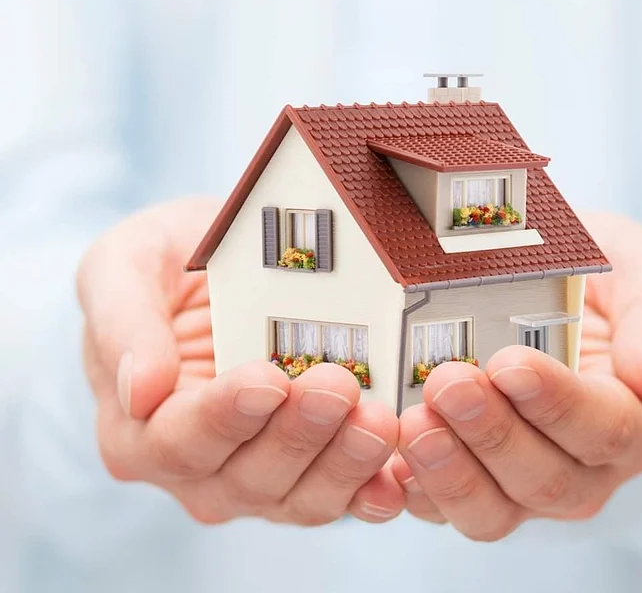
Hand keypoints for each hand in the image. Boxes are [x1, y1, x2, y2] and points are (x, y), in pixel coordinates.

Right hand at [77, 198, 402, 524]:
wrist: (226, 264)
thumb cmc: (167, 264)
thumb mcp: (124, 265)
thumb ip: (122, 323)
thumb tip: (137, 391)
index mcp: (139, 429)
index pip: (176, 441)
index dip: (224, 417)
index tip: (268, 380)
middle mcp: (199, 468)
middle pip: (246, 476)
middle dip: (297, 435)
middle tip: (337, 386)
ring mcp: (260, 477)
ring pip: (300, 497)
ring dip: (343, 464)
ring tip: (379, 420)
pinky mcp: (314, 471)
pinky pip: (343, 497)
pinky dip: (372, 491)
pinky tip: (399, 475)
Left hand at [391, 214, 641, 539]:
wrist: (558, 288)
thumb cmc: (606, 277)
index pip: (605, 428)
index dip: (557, 402)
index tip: (509, 363)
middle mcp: (591, 468)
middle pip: (546, 478)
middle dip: (493, 434)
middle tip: (448, 383)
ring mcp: (530, 485)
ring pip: (496, 510)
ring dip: (450, 472)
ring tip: (413, 423)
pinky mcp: (479, 485)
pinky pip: (448, 509)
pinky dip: (417, 492)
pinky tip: (390, 462)